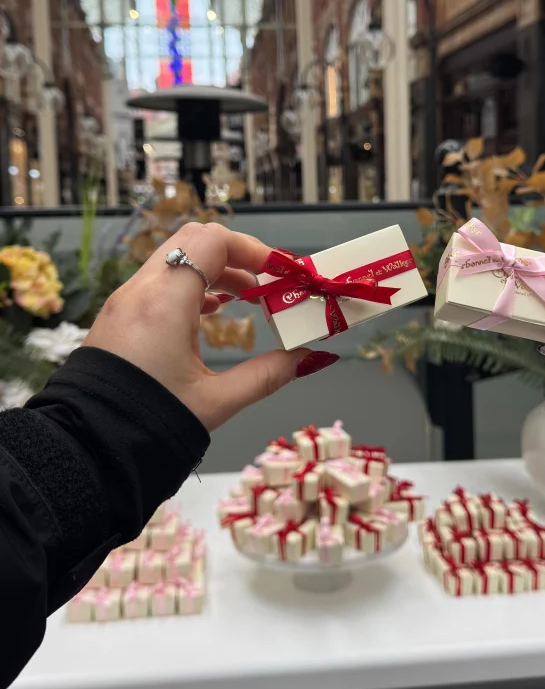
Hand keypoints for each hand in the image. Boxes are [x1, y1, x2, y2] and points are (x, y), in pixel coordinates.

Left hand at [84, 222, 338, 430]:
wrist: (90, 448)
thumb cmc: (148, 423)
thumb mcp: (216, 402)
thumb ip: (268, 375)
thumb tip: (310, 359)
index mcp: (165, 301)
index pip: (214, 242)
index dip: (254, 249)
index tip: (281, 271)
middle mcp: (141, 290)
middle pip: (194, 240)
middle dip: (236, 254)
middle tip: (266, 280)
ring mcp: (125, 301)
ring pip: (175, 258)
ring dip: (213, 269)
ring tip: (246, 297)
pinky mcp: (118, 316)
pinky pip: (158, 280)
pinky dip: (189, 284)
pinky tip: (211, 311)